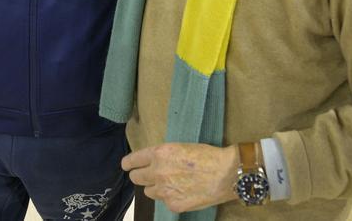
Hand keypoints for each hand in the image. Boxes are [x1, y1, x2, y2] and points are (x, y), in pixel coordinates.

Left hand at [122, 143, 238, 213]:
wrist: (225, 174)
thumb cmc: (207, 156)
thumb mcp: (180, 147)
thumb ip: (163, 156)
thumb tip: (153, 162)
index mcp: (159, 154)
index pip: (133, 161)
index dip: (128, 164)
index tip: (126, 166)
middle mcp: (158, 172)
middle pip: (136, 178)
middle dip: (140, 176)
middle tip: (148, 175)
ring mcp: (164, 191)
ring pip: (149, 192)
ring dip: (156, 188)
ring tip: (172, 183)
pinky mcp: (173, 204)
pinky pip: (165, 201)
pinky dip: (171, 197)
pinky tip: (184, 192)